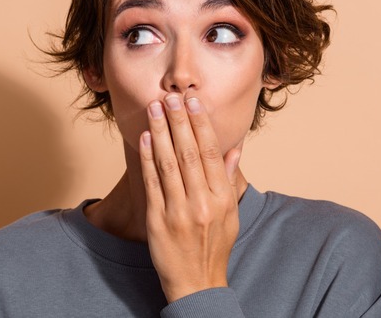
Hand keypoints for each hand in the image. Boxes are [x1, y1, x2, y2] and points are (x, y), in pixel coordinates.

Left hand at [139, 94, 241, 302]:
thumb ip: (230, 178)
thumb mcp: (231, 213)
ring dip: (160, 132)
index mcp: (222, 198)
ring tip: (154, 108)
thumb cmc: (214, 245)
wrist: (197, 283)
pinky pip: (152, 182)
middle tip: (170, 96)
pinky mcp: (157, 220)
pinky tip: (145, 137)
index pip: (211, 153)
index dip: (201, 125)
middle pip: (188, 153)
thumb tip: (235, 147)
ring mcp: (178, 211)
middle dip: (178, 121)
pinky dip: (147, 158)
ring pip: (168, 163)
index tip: (193, 102)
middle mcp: (202, 202)